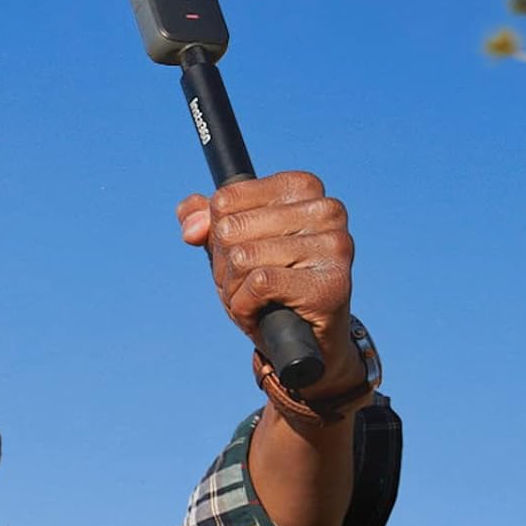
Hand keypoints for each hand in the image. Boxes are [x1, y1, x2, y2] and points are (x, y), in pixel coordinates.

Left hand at [177, 170, 362, 396]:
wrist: (303, 338)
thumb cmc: (267, 284)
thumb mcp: (230, 247)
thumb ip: (204, 223)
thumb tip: (191, 227)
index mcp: (302, 187)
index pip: (225, 200)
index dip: (218, 234)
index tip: (243, 250)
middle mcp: (326, 209)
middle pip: (229, 229)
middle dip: (225, 265)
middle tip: (249, 281)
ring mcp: (334, 245)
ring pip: (242, 257)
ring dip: (234, 288)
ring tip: (258, 297)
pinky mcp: (330, 283)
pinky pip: (258, 284)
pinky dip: (245, 305)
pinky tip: (263, 311)